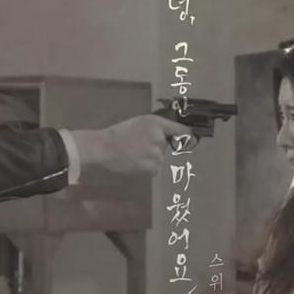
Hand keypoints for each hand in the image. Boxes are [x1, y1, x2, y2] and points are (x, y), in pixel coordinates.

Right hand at [71, 115, 193, 176]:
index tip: (189, 140)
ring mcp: (157, 154)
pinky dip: (145, 168)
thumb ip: (154, 128)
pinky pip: (153, 169)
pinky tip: (133, 162)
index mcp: (156, 123)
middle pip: (165, 147)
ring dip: (149, 160)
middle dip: (155, 149)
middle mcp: (160, 138)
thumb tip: (167, 136)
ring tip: (132, 156)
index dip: (187, 136)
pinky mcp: (152, 167)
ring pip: (158, 159)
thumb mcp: (138, 123)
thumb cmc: (117, 134)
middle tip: (137, 147)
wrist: (103, 148)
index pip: (181, 130)